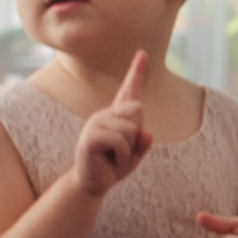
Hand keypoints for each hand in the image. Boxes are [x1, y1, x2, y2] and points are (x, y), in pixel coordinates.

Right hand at [74, 50, 153, 198]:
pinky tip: (111, 160)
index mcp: (117, 115)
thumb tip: (147, 133)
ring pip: (131, 128)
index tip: (143, 53)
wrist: (93, 184)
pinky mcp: (91, 137)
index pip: (129, 90)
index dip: (137, 71)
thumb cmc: (114, 166)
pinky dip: (123, 156)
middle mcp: (105, 114)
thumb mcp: (135, 155)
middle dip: (137, 132)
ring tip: (115, 156)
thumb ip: (143, 144)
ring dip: (129, 149)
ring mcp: (95, 123)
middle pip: (138, 109)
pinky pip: (121, 141)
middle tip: (122, 149)